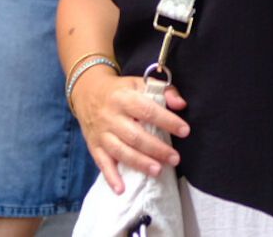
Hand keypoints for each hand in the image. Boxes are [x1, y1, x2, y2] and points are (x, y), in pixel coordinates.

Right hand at [70, 71, 189, 194]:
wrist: (87, 92)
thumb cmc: (121, 90)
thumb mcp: (140, 83)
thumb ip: (164, 91)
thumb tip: (181, 104)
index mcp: (124, 97)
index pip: (148, 110)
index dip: (167, 121)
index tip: (185, 131)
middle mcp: (111, 116)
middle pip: (135, 135)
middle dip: (156, 148)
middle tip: (175, 158)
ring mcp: (102, 133)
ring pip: (121, 151)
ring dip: (139, 163)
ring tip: (158, 171)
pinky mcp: (94, 146)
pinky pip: (102, 163)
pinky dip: (111, 177)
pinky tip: (121, 189)